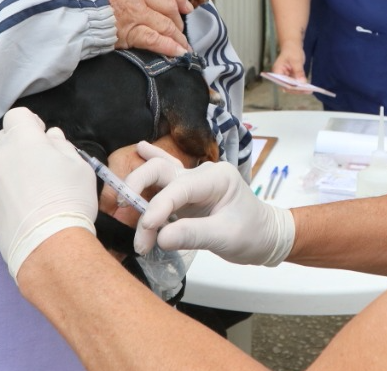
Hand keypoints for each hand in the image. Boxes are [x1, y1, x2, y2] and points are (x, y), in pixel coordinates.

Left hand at [0, 108, 96, 278]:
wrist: (50, 242)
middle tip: (37, 159)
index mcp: (23, 140)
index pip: (17, 116)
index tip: (42, 136)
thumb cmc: (71, 199)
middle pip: (1, 137)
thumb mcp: (79, 166)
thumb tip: (52, 137)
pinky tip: (7, 203)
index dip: (30, 122)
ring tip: (11, 174)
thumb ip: (62, 147)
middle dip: (17, 142)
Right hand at [89, 0, 191, 56]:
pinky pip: (156, 40)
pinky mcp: (130, 33)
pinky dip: (169, 47)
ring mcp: (136, 14)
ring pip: (166, 24)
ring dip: (178, 37)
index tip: (186, 7)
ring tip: (183, 46)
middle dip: (178, 21)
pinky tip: (178, 53)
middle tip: (181, 31)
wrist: (71, 9)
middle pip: (169, 7)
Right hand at [129, 156, 294, 266]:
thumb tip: (160, 237)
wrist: (266, 237)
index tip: (146, 231)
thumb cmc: (252, 234)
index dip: (158, 208)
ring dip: (137, 191)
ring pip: (157, 175)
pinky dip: (149, 164)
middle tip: (124, 217)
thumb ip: (193, 235)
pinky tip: (139, 148)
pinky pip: (164, 178)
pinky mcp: (186, 195)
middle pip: (161, 171)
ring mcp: (192, 183)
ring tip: (120, 207)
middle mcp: (201, 174)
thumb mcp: (226, 237)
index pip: (178, 189)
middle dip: (138, 191)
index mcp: (216, 178)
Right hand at [270, 46, 311, 92]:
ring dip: (300, 89)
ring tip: (310, 90)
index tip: (300, 88)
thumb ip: (299, 72)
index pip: (283, 83)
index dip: (291, 87)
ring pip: (292, 86)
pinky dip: (301, 85)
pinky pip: (296, 83)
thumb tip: (302, 82)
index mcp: (277, 71)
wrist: (292, 45)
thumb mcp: (296, 61)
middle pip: (287, 86)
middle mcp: (280, 76)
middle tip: (308, 90)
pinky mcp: (291, 77)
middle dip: (297, 89)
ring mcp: (285, 77)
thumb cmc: (291, 50)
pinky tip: (309, 87)